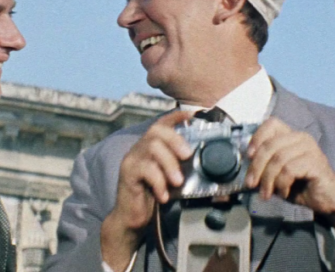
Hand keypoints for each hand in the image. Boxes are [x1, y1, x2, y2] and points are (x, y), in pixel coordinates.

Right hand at [101, 111, 192, 270]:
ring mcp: (132, 159)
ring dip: (168, 163)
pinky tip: (164, 195)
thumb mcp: (171, 180)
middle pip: (156, 131)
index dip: (176, 116)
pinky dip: (158, 181)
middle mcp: (139, 148)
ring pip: (151, 147)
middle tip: (187, 156)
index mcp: (151, 147)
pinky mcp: (127, 173)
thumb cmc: (154, 198)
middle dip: (175, 140)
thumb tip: (207, 168)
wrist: (131, 219)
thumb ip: (181, 170)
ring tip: (178, 181)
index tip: (192, 115)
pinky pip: (144, 169)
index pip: (161, 124)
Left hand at [245, 117, 334, 238]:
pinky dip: (281, 183)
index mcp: (291, 135)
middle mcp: (301, 137)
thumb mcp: (277, 173)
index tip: (248, 155)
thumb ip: (264, 165)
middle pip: (270, 145)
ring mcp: (310, 148)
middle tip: (250, 184)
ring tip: (266, 193)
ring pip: (278, 159)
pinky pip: (289, 170)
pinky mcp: (315, 162)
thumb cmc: (300, 184)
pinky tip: (283, 192)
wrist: (326, 199)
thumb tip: (245, 167)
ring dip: (268, 179)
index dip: (257, 137)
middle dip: (256, 167)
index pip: (271, 124)